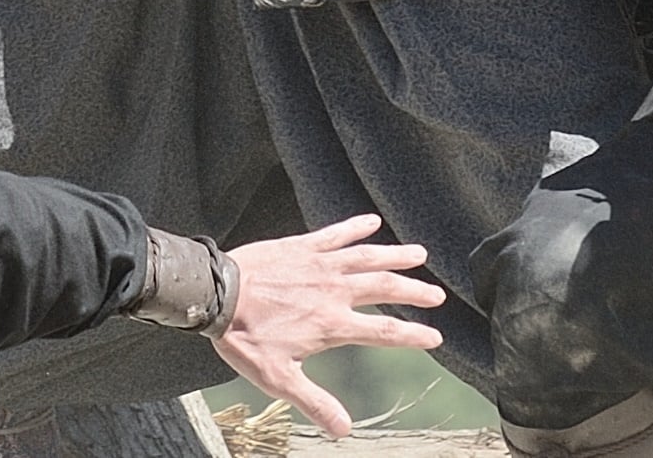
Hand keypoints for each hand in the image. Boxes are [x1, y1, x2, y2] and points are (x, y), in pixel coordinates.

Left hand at [211, 215, 446, 438]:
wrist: (217, 295)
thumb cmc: (244, 338)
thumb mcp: (279, 379)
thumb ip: (314, 402)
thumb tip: (343, 431)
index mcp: (332, 324)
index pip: (383, 332)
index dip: (413, 336)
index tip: (435, 337)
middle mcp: (333, 291)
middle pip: (385, 289)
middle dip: (414, 292)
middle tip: (436, 294)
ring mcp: (319, 265)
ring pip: (368, 257)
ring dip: (396, 255)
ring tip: (419, 255)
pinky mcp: (302, 246)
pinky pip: (336, 234)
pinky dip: (356, 226)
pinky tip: (372, 221)